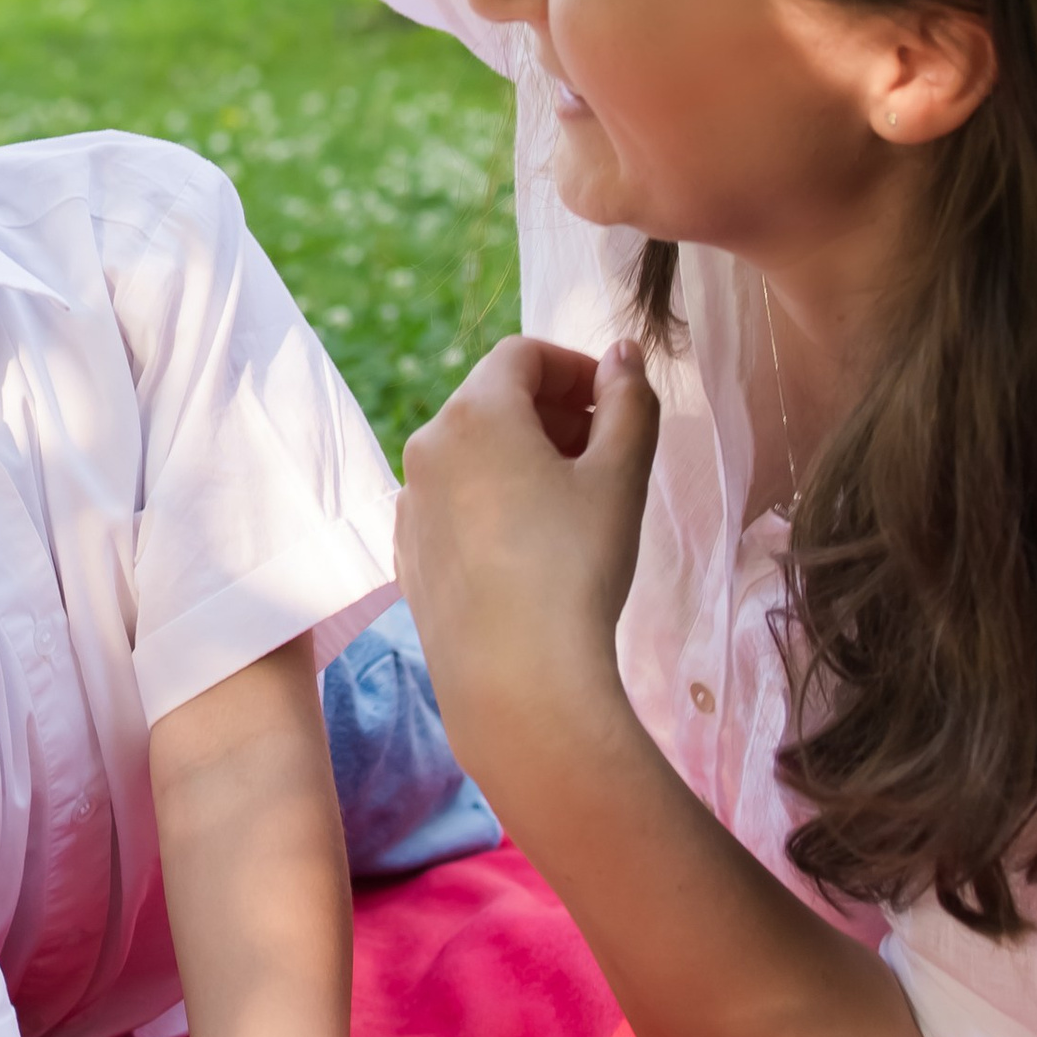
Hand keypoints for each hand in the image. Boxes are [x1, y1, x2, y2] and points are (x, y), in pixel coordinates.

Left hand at [396, 336, 660, 745]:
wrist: (519, 682)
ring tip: (572, 503)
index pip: (522, 355)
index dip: (575, 368)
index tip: (615, 405)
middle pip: (492, 400)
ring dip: (521, 457)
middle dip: (552, 412)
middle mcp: (427, 447)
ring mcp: (409, 504)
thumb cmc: (577, 566)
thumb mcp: (620, 477)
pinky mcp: (407, 555)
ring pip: (470, 454)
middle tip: (604, 453)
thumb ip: (629, 403)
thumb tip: (624, 354)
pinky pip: (452, 504)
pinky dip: (491, 502)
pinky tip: (531, 548)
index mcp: (474, 413)